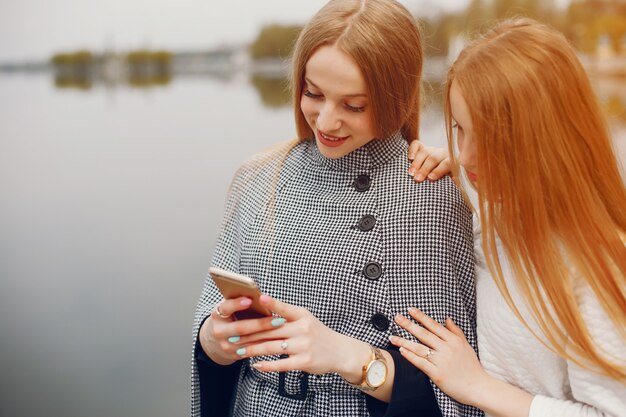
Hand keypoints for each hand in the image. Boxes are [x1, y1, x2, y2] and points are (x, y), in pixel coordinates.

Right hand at [198, 296, 286, 365]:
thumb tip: (260, 296)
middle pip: (241, 328)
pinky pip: (252, 351)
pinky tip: (277, 340)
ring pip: (249, 341)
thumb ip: (239, 302)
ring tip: (282, 329)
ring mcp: (226, 345)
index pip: (225, 308)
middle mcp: (219, 331)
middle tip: (278, 320)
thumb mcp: (228, 308)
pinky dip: (265, 344)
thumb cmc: (228, 317)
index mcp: (217, 315)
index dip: (237, 304)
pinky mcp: (233, 354)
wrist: (215, 340)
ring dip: (267, 335)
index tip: (250, 300)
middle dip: (261, 324)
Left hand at [238, 295, 370, 378]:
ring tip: (239, 350)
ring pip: (272, 347)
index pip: (284, 308)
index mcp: (302, 316)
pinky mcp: (304, 362)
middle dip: (249, 333)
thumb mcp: (306, 319)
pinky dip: (266, 365)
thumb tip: (263, 310)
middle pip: (271, 331)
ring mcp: (303, 346)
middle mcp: (303, 329)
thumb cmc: (318, 334)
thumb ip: (287, 315)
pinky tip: (255, 365)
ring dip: (253, 349)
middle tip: (233, 335)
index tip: (258, 298)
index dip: (272, 303)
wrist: (340, 352)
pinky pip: (281, 364)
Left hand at [389, 308, 489, 405]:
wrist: (479, 387)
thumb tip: (447, 319)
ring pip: (419, 348)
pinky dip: (410, 356)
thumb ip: (456, 332)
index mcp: (453, 341)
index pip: (434, 325)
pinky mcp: (437, 374)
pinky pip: (421, 363)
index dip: (421, 317)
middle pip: (424, 334)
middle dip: (408, 325)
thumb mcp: (466, 346)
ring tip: (392, 336)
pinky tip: (401, 351)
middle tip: (397, 318)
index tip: (410, 310)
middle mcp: (447, 349)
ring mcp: (441, 361)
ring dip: (404, 341)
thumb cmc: (472, 367)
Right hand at [407, 140, 450, 181]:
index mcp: (451, 161)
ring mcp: (431, 149)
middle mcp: (441, 153)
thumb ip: (452, 179)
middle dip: (425, 169)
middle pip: (433, 158)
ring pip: (424, 152)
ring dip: (416, 163)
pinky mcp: (421, 147)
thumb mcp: (450, 180)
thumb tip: (454, 179)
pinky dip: (412, 150)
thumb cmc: (443, 179)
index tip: (430, 178)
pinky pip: (416, 144)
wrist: (436, 171)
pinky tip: (410, 158)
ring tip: (411, 173)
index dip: (438, 170)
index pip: (446, 164)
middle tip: (417, 178)